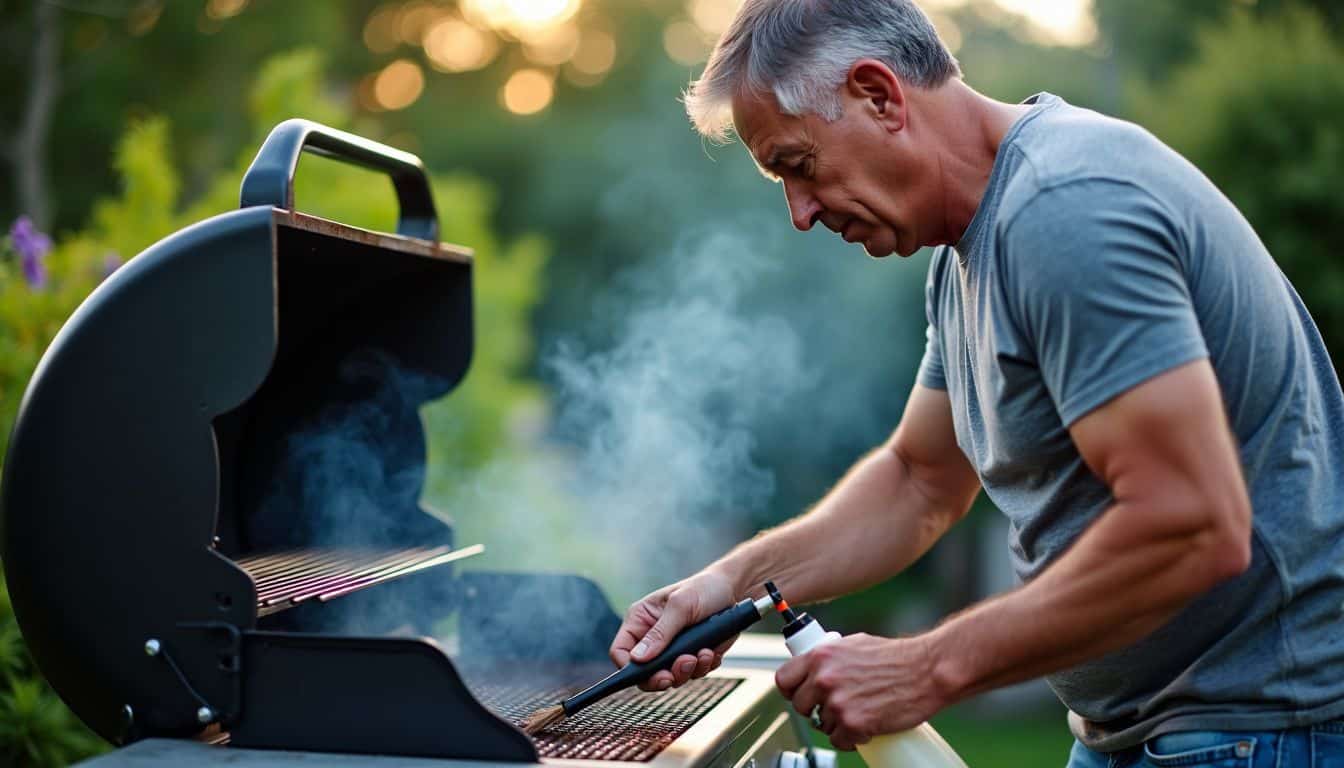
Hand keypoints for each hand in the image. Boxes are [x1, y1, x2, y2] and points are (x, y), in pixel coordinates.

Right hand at [610, 569, 736, 690]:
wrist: (732, 591)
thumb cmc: (703, 588)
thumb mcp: (681, 605)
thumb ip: (660, 633)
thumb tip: (638, 658)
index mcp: (641, 621)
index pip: (621, 651)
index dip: (629, 667)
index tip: (648, 673)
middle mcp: (652, 638)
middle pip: (644, 673)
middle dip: (662, 676)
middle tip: (677, 671)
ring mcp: (672, 650)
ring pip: (670, 677)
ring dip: (687, 670)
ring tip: (702, 653)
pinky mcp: (691, 657)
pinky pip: (693, 674)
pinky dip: (704, 666)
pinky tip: (711, 651)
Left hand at [775, 633, 945, 750]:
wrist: (925, 671)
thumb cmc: (896, 657)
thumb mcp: (853, 644)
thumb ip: (830, 658)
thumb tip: (814, 669)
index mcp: (820, 656)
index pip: (783, 679)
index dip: (790, 690)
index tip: (799, 694)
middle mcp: (824, 678)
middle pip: (799, 706)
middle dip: (814, 709)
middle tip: (833, 707)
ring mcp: (837, 703)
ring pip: (821, 725)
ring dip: (836, 723)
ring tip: (858, 712)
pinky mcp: (854, 724)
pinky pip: (840, 740)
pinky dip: (851, 738)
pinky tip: (865, 726)